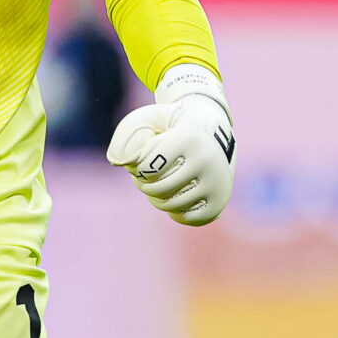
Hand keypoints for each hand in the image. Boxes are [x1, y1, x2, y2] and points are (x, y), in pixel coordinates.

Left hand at [106, 66, 237, 225]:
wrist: (215, 129)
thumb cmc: (172, 126)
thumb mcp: (150, 119)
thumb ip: (126, 135)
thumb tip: (118, 161)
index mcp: (188, 138)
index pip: (147, 168)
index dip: (138, 168)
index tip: (144, 158)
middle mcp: (206, 161)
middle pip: (157, 189)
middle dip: (145, 184)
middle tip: (147, 175)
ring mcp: (216, 184)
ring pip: (170, 205)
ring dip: (156, 198)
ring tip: (158, 184)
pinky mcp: (219, 202)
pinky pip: (186, 218)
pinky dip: (174, 211)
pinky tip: (174, 196)